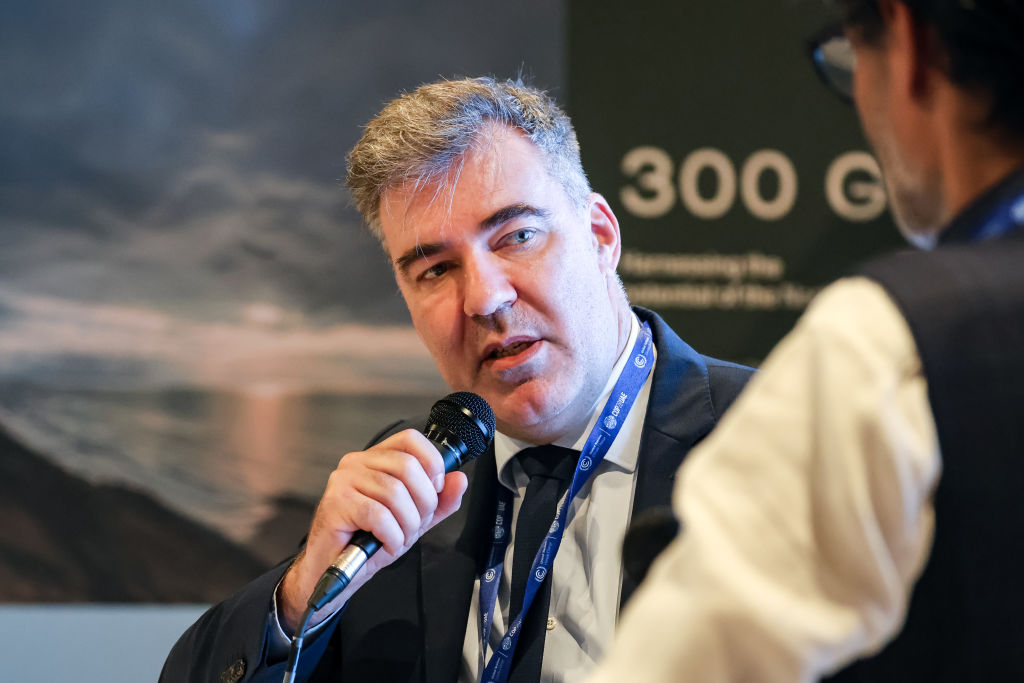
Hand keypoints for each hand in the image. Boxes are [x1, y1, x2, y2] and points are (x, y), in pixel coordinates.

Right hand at [278, 429, 468, 632]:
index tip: (435, 491)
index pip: (410, 439)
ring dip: (407, 525)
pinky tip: (386, 544)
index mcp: (375, 459)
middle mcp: (356, 462)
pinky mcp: (335, 503)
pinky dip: (391, 536)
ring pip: (395, 493)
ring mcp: (343, 481)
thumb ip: (438, 501)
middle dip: (423, 503)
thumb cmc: (368, 541)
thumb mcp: (412, 520)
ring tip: (398, 539)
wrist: (333, 570)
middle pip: (408, 467)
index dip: (432, 463)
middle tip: (414, 526)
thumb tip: (459, 479)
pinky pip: (378, 515)